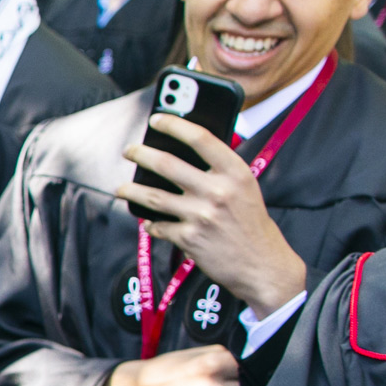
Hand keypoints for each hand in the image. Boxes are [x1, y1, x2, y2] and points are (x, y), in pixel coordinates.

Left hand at [119, 116, 306, 316]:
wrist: (263, 265)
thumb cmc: (251, 224)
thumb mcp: (245, 189)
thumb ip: (219, 171)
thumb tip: (183, 154)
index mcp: (235, 172)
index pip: (201, 138)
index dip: (175, 125)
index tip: (156, 119)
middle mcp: (218, 191)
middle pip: (167, 164)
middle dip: (141, 154)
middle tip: (129, 151)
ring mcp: (202, 215)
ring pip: (153, 197)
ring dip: (132, 190)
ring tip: (122, 188)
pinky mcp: (190, 239)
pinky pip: (158, 226)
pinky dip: (150, 224)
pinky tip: (148, 221)